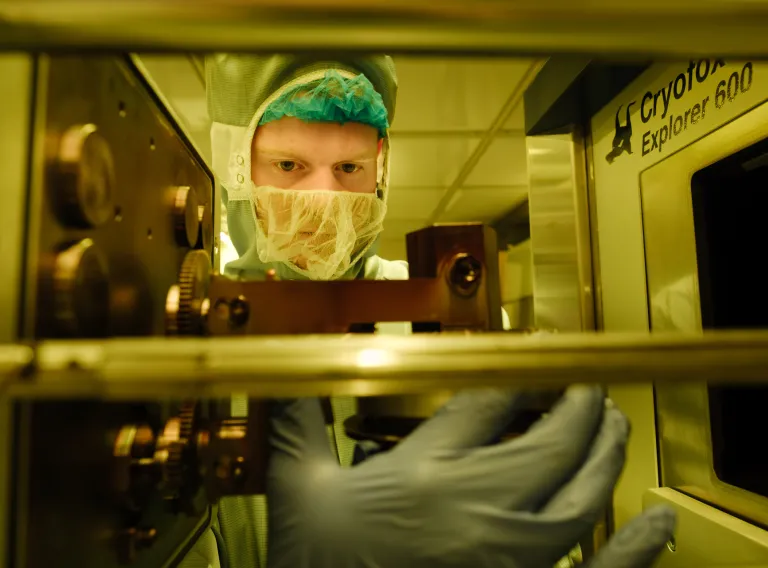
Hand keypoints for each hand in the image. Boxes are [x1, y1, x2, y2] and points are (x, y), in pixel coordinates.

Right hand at [266, 387, 674, 567]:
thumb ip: (296, 422)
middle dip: (575, 402)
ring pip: (583, 493)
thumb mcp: (297, 491)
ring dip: (607, 451)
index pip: (486, 401)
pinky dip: (638, 548)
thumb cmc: (315, 563)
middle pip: (551, 439)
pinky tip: (660, 523)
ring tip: (614, 421)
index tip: (531, 353)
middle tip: (585, 383)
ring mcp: (512, 556)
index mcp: (424, 472)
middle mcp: (478, 506)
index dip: (514, 370)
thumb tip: (282, 368)